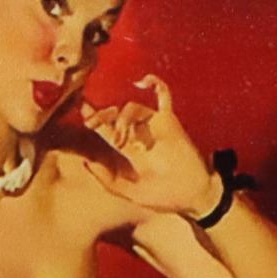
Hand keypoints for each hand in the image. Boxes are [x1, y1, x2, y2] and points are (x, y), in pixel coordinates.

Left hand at [80, 74, 218, 216]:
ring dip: (122, 118)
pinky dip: (155, 84)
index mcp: (128, 148)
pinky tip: (144, 81)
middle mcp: (139, 133)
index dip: (94, 118)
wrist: (193, 196)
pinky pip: (163, 96)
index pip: (107, 128)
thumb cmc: (164, 197)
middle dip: (101, 115)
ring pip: (132, 107)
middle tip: (92, 123)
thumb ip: (109, 181)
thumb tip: (87, 163)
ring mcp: (154, 125)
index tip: (82, 114)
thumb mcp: (130, 193)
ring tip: (122, 139)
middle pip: (115, 114)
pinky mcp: (169, 121)